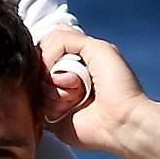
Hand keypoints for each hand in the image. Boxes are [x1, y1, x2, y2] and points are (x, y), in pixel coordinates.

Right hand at [37, 26, 148, 152]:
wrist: (122, 120)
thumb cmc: (118, 85)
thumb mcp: (97, 47)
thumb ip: (65, 38)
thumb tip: (40, 53)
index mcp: (76, 57)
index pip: (48, 42)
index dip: (49, 48)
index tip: (61, 55)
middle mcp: (64, 75)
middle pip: (38, 62)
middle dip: (53, 68)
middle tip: (76, 79)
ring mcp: (56, 96)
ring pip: (36, 84)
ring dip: (56, 89)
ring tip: (77, 97)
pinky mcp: (51, 117)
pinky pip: (36, 105)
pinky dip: (52, 105)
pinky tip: (69, 109)